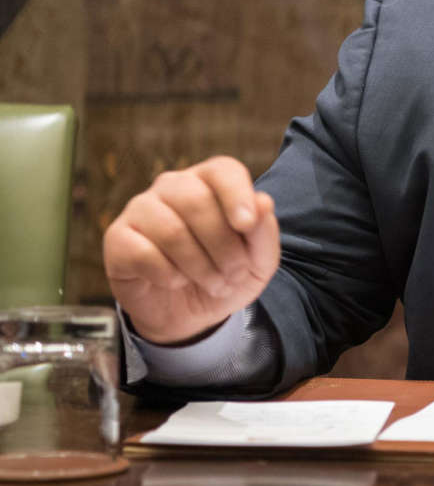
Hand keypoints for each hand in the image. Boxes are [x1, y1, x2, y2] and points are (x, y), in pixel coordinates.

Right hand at [103, 156, 279, 344]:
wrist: (191, 315)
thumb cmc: (227, 275)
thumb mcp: (259, 260)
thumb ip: (264, 231)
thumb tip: (264, 201)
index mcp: (210, 181)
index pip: (223, 170)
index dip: (237, 195)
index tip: (247, 225)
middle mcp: (173, 186)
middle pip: (197, 201)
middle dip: (223, 245)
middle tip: (234, 274)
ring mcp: (141, 209)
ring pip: (171, 230)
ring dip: (200, 266)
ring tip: (213, 283)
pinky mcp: (117, 238)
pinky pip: (143, 253)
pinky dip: (168, 275)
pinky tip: (176, 281)